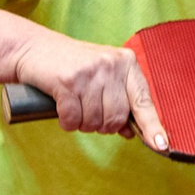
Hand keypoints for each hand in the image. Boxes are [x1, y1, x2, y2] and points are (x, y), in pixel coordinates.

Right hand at [7, 35, 167, 150]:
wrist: (34, 49)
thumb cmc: (73, 67)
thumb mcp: (102, 78)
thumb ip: (120, 101)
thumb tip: (132, 133)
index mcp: (127, 63)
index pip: (144, 101)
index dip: (152, 126)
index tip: (161, 145)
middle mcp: (111, 65)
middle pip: (116, 117)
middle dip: (102, 125)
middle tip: (89, 114)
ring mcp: (90, 72)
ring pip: (95, 120)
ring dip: (83, 124)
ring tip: (75, 107)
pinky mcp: (67, 81)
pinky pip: (73, 119)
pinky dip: (67, 122)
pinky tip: (62, 110)